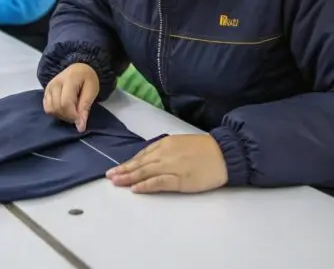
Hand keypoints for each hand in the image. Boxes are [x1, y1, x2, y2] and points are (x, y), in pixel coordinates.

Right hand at [42, 63, 99, 131]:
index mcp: (69, 79)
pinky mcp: (45, 92)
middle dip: (68, 117)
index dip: (73, 116)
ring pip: (50, 109)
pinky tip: (65, 109)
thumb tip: (80, 127)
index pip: (66, 103)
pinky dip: (56, 112)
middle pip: (57, 107)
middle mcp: (55, 83)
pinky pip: (47, 108)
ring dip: (61, 115)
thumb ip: (85, 108)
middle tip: (78, 115)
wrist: (79, 68)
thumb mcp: (92, 91)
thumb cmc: (88, 79)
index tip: (81, 121)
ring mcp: (48, 87)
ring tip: (72, 112)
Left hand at [106, 134, 227, 193]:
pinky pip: (158, 183)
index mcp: (166, 144)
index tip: (117, 168)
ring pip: (145, 172)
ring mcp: (172, 166)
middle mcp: (165, 153)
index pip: (142, 154)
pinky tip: (135, 189)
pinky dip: (145, 185)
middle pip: (140, 163)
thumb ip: (166, 150)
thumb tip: (150, 158)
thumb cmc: (205, 149)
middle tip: (109, 176)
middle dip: (123, 170)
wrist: (224, 153)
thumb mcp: (181, 144)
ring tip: (116, 182)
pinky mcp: (179, 179)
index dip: (129, 162)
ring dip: (129, 177)